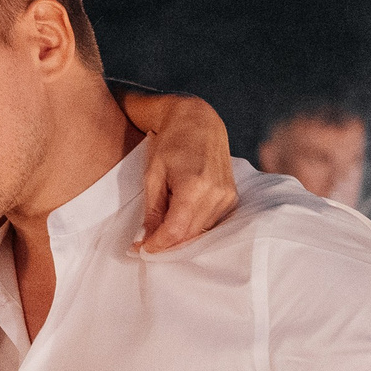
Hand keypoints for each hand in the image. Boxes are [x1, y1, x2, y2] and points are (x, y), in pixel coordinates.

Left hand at [133, 94, 237, 253]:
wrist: (199, 121)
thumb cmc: (172, 143)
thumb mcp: (153, 175)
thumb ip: (152, 210)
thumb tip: (145, 239)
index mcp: (196, 186)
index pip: (176, 230)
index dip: (157, 244)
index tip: (139, 249)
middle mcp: (217, 194)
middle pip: (189, 235)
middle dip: (165, 244)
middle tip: (142, 246)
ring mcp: (227, 197)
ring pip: (200, 232)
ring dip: (178, 238)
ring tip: (156, 234)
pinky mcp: (231, 198)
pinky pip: (210, 224)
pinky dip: (192, 228)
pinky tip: (176, 225)